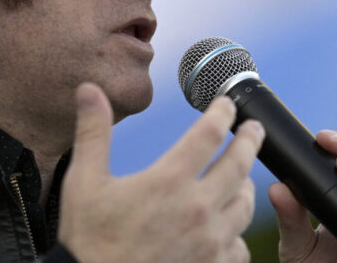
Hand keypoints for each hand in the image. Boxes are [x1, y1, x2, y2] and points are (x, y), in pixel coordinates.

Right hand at [58, 83, 263, 262]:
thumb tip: (90, 90)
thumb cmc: (88, 238)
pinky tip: (228, 227)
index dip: (222, 113)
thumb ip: (92, 132)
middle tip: (253, 129)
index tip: (226, 105)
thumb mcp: (83, 181)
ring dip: (245, 185)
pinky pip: (240, 246)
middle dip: (250, 141)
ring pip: (245, 205)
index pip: (209, 133)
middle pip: (240, 164)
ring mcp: (208, 241)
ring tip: (241, 176)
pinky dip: (237, 232)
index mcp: (168, 181)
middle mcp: (196, 209)